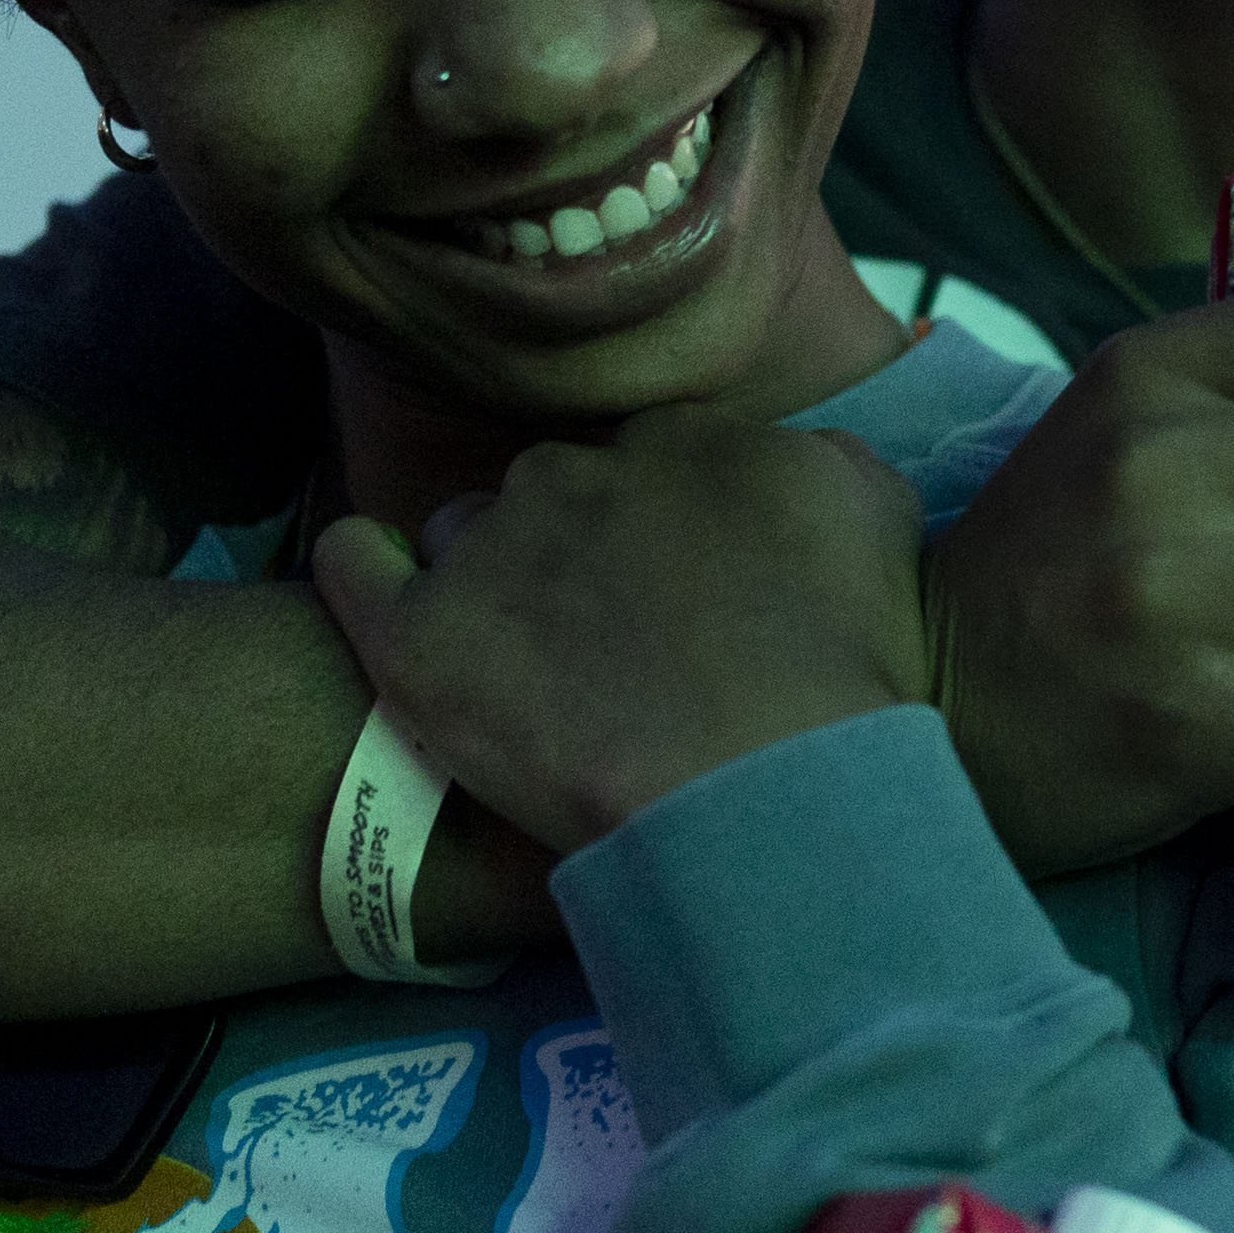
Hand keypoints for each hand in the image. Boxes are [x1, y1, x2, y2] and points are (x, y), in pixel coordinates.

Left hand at [314, 411, 928, 852]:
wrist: (771, 788)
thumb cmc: (845, 674)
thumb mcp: (878, 520)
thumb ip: (821, 463)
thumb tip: (787, 455)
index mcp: (684, 443)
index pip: (651, 462)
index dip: (666, 530)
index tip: (684, 596)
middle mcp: (578, 474)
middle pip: (556, 491)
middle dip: (579, 551)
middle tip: (619, 647)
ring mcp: (492, 553)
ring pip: (468, 534)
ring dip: (490, 578)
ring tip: (529, 668)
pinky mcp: (423, 639)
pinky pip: (354, 566)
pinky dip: (360, 564)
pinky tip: (373, 575)